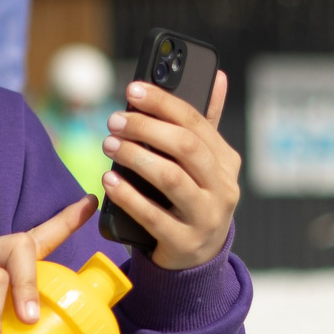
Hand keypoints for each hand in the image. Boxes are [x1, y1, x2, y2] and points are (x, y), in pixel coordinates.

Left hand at [99, 71, 240, 270]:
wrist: (197, 258)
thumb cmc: (192, 198)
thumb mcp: (204, 164)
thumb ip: (206, 123)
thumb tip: (217, 75)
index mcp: (226, 161)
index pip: (196, 122)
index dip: (163, 102)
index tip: (132, 89)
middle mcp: (222, 188)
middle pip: (186, 147)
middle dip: (146, 128)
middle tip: (114, 121)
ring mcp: (206, 217)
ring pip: (171, 179)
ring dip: (135, 158)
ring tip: (108, 145)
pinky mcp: (184, 243)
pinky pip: (153, 216)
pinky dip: (128, 196)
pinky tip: (108, 181)